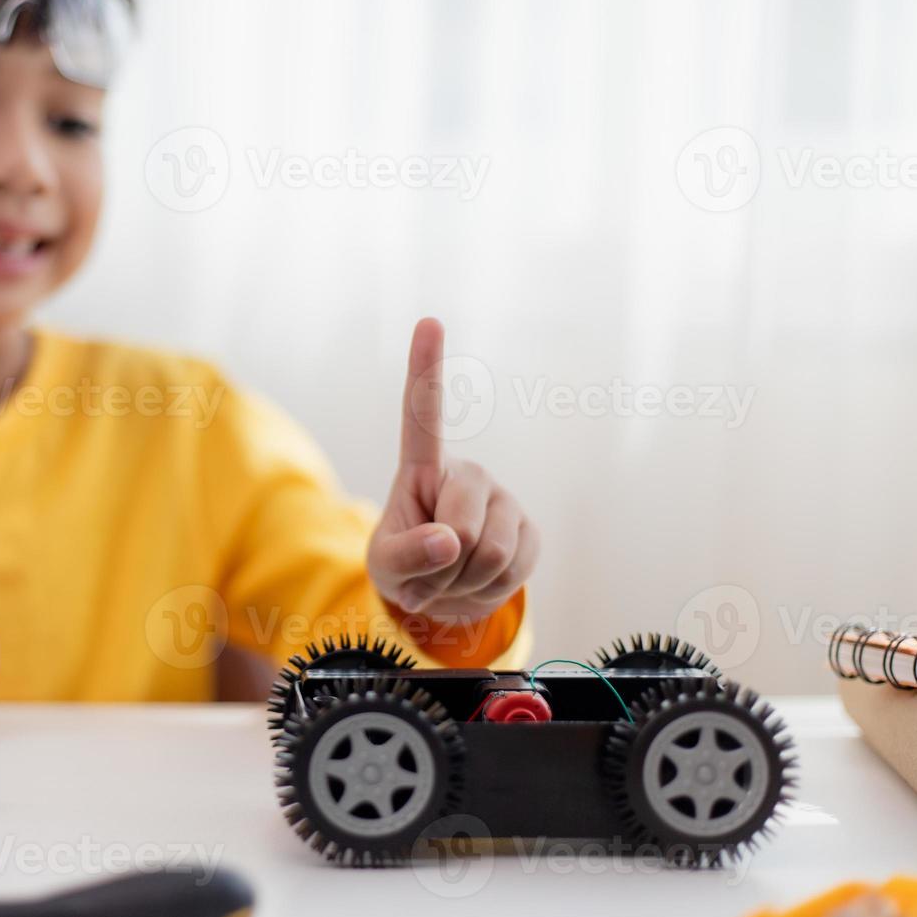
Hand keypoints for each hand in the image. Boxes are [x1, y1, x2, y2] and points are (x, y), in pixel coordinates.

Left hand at [367, 319, 538, 624]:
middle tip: (432, 567)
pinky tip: (478, 580)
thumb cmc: (406, 565)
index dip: (426, 368)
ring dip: (463, 581)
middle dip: (441, 564)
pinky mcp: (530, 531)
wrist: (444, 596)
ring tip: (453, 574)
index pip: (423, 415)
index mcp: (423, 468)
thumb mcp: (386, 569)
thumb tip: (451, 539)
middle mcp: (468, 473)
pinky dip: (486, 591)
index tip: (428, 320)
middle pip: (461, 527)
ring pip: (490, 553)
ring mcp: (504, 500)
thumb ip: (406, 556)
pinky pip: (512, 572)